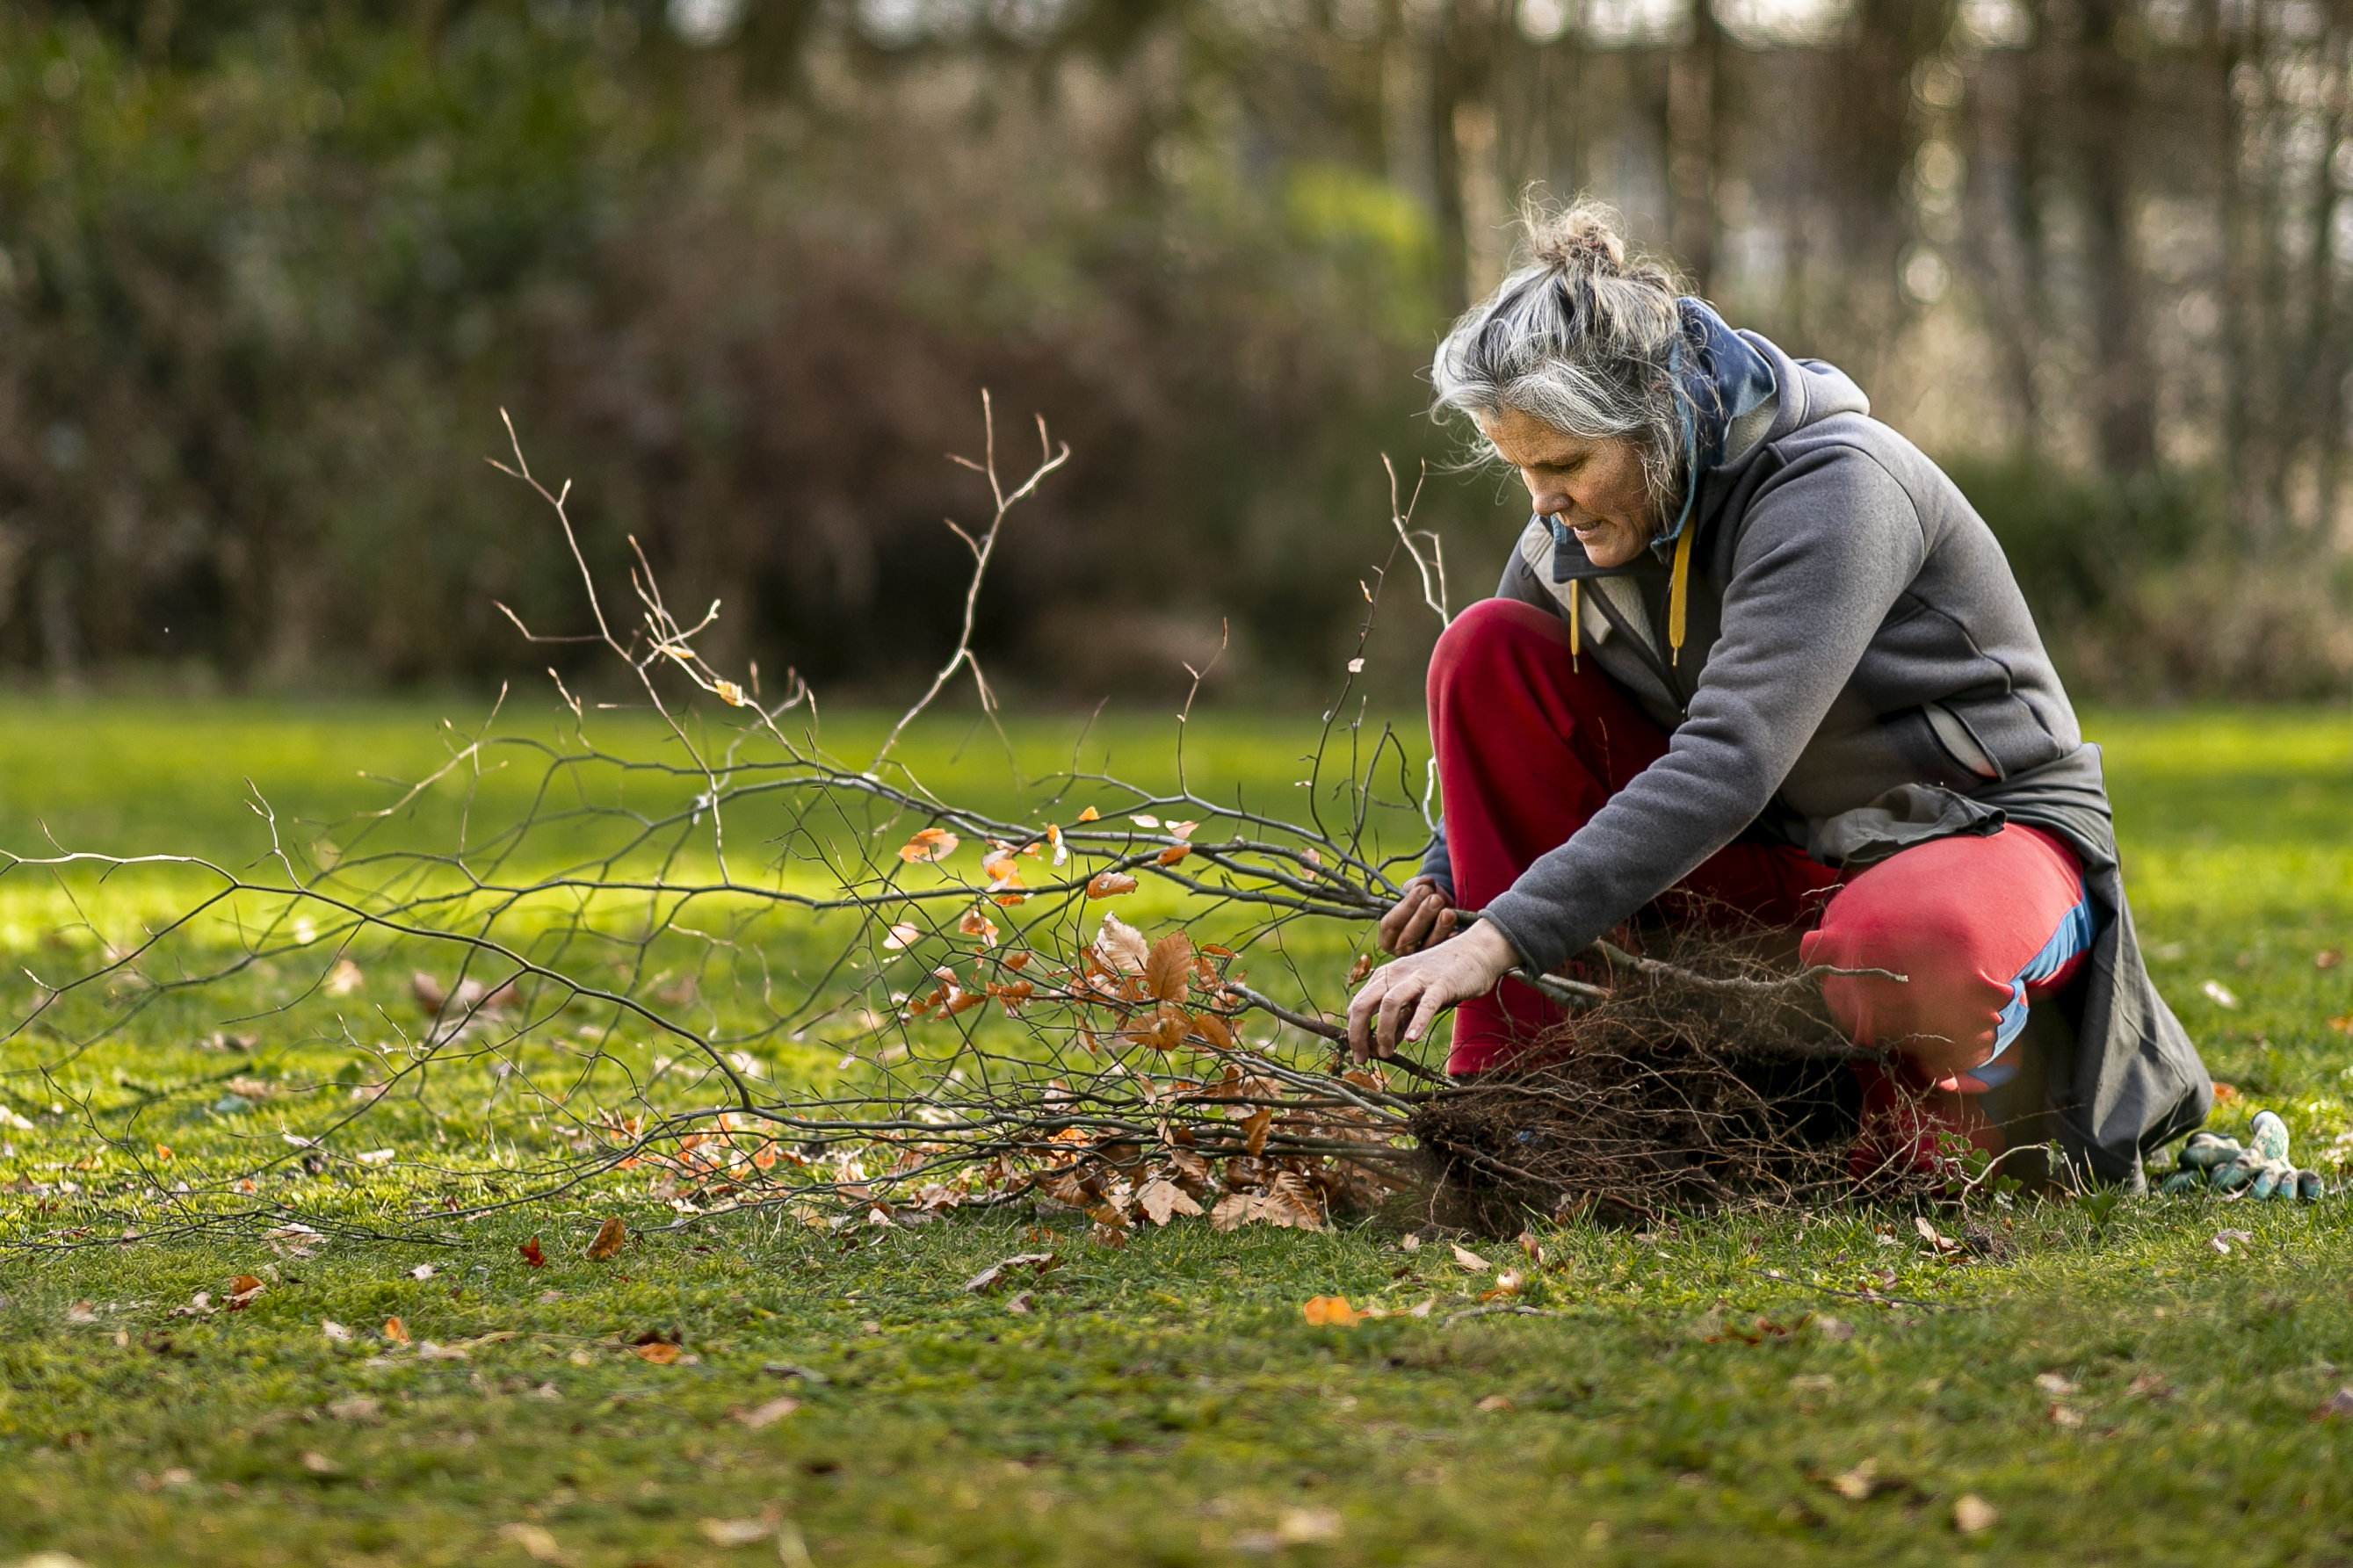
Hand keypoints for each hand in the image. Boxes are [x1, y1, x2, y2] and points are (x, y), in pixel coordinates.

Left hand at [1346, 920, 1518, 1060]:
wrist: (1476, 952)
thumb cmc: (1444, 977)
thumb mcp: (1415, 997)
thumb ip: (1400, 1017)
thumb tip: (1386, 1044)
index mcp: (1385, 976)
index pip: (1358, 1005)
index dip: (1354, 1031)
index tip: (1360, 1053)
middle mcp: (1396, 974)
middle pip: (1364, 1004)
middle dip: (1358, 1035)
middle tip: (1362, 1059)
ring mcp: (1418, 978)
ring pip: (1389, 1003)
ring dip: (1383, 1032)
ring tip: (1386, 1054)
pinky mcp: (1441, 984)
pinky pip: (1425, 1005)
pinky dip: (1416, 1023)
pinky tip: (1411, 1040)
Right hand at [1378, 876, 1457, 955]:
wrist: (1440, 911)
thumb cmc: (1422, 901)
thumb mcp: (1416, 891)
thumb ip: (1417, 885)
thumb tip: (1425, 882)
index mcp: (1388, 936)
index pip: (1391, 924)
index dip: (1407, 906)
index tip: (1423, 889)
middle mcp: (1401, 951)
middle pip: (1408, 938)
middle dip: (1423, 916)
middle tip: (1436, 899)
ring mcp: (1420, 959)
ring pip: (1428, 947)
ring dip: (1439, 929)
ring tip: (1448, 913)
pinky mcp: (1439, 962)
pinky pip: (1445, 955)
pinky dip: (1451, 943)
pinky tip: (1456, 933)